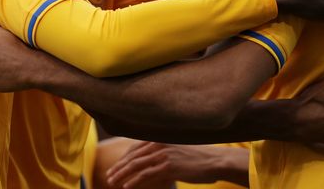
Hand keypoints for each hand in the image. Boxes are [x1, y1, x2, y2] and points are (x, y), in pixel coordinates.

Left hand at [105, 142, 247, 188]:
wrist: (215, 161)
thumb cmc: (198, 158)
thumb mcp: (177, 152)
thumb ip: (163, 154)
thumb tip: (151, 164)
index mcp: (160, 139)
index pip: (135, 148)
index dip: (123, 158)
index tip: (115, 167)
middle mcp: (159, 144)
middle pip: (132, 156)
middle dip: (119, 166)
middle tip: (109, 176)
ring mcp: (163, 154)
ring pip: (136, 165)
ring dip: (122, 174)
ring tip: (112, 182)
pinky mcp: (168, 166)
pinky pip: (146, 174)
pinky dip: (134, 181)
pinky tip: (126, 186)